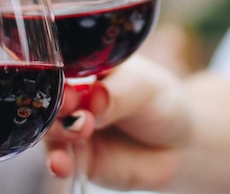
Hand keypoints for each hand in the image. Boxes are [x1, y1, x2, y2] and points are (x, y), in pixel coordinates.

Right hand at [44, 55, 191, 190]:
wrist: (180, 145)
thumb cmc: (161, 103)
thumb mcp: (144, 88)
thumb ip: (117, 94)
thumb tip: (94, 98)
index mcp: (84, 67)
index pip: (60, 65)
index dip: (58, 73)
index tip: (69, 83)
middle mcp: (73, 97)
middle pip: (49, 98)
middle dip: (57, 103)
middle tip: (74, 105)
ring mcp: (72, 127)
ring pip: (49, 129)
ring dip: (58, 131)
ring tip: (81, 130)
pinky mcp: (77, 158)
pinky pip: (59, 161)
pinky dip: (57, 163)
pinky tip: (62, 165)